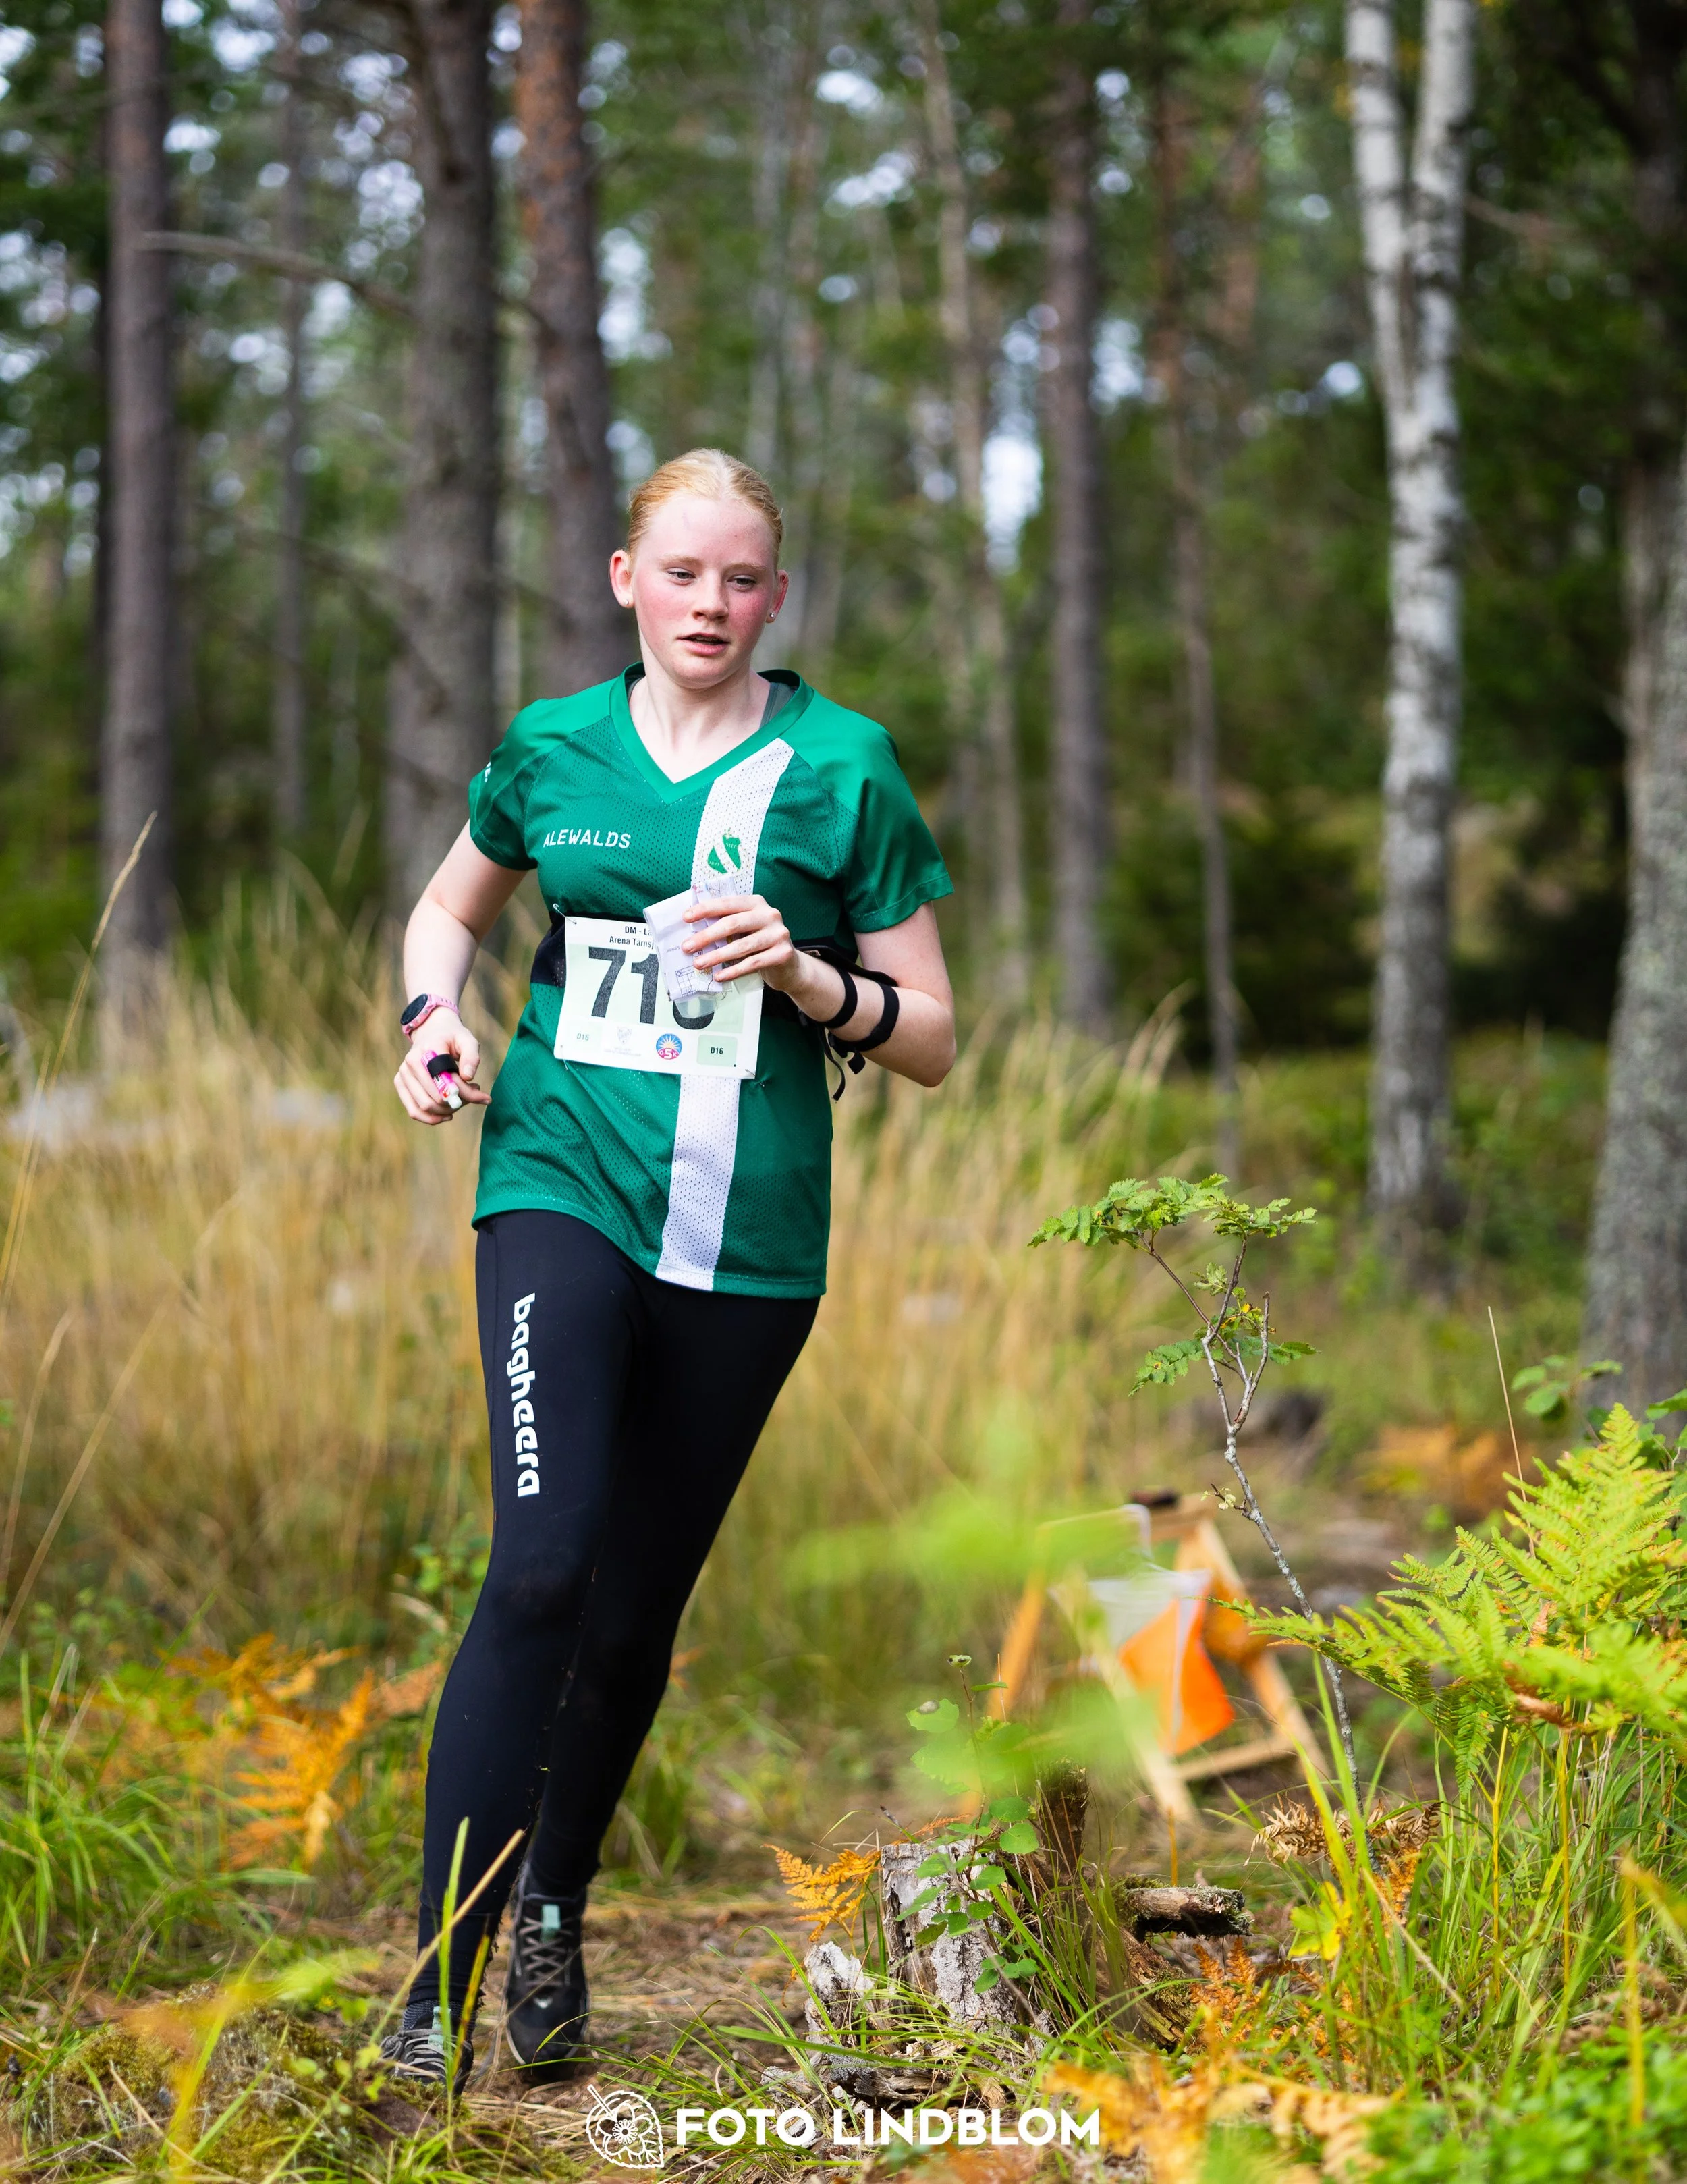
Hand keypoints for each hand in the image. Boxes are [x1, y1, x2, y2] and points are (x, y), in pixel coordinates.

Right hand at [393, 1009, 489, 1124]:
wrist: (432, 1031)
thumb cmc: (452, 1038)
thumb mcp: (467, 1040)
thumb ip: (472, 1056)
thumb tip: (468, 1077)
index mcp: (427, 1050)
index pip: (446, 1079)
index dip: (464, 1091)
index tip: (483, 1095)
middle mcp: (411, 1062)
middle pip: (436, 1096)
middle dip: (459, 1102)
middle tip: (474, 1096)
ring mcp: (403, 1074)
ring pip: (425, 1106)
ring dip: (448, 1111)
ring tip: (462, 1102)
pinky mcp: (400, 1084)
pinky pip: (413, 1110)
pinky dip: (431, 1118)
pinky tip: (448, 1115)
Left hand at [682, 893, 804, 989]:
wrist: (789, 967)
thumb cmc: (760, 946)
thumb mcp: (746, 930)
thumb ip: (728, 926)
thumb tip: (694, 933)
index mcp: (756, 903)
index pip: (727, 903)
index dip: (705, 909)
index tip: (686, 918)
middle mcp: (769, 915)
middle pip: (732, 924)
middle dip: (706, 936)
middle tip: (687, 947)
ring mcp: (778, 934)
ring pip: (741, 946)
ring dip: (716, 956)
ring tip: (699, 964)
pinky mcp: (783, 954)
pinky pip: (752, 963)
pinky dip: (733, 971)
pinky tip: (719, 976)